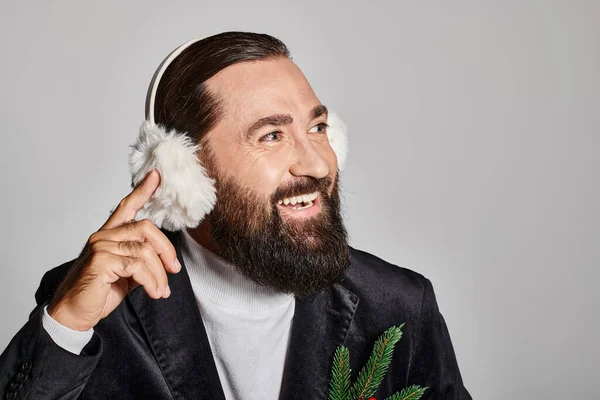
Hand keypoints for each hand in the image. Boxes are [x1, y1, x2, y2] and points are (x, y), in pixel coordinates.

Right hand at [47, 169, 180, 330]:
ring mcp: (100, 247)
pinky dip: (151, 280)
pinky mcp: (101, 261)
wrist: (73, 314)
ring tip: (161, 290)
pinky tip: (154, 292)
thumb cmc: (98, 293)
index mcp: (108, 236)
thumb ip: (140, 261)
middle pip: (145, 227)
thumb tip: (166, 262)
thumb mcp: (125, 274)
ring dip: (159, 273)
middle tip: (174, 269)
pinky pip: (137, 266)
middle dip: (166, 249)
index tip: (156, 176)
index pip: (126, 207)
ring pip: (144, 250)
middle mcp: (103, 237)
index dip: (142, 191)